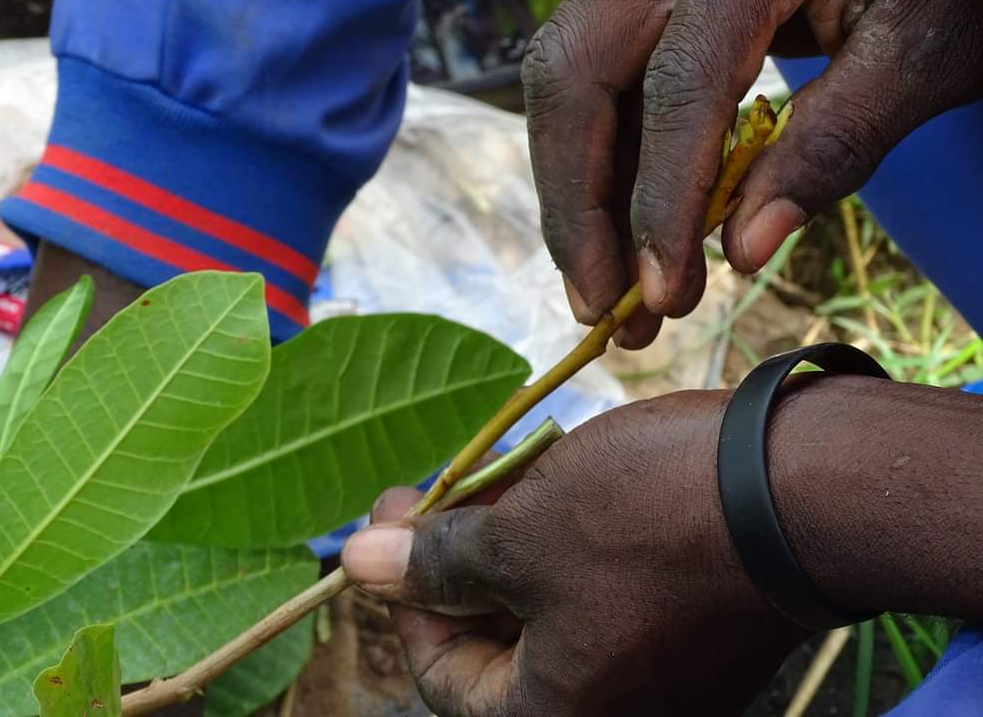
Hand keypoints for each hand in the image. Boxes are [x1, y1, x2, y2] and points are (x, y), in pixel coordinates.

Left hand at [342, 390, 807, 716]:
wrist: (811, 488)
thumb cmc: (653, 518)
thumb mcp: (523, 533)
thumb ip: (437, 561)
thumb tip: (354, 566)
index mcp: (558, 715)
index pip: (444, 678)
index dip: (404, 596)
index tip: (390, 521)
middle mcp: (610, 709)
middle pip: (498, 641)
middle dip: (458, 561)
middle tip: (437, 488)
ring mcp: (658, 670)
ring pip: (551, 608)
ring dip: (511, 543)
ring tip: (494, 472)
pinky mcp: (690, 624)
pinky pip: (603, 592)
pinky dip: (566, 543)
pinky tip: (553, 483)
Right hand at [524, 0, 982, 344]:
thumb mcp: (919, 49)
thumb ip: (835, 144)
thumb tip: (744, 251)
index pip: (680, 81)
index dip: (663, 199)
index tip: (664, 294)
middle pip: (574, 74)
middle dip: (578, 206)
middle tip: (599, 307)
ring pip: (563, 77)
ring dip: (575, 193)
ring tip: (605, 287)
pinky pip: (589, 75)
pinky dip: (598, 160)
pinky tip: (620, 228)